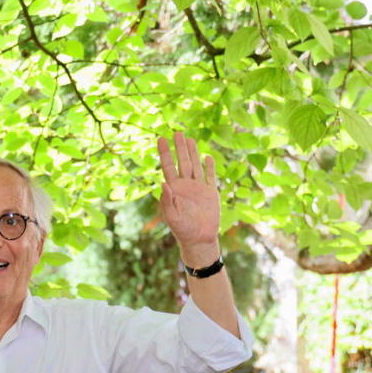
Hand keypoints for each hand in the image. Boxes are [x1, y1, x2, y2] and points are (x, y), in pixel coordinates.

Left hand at [157, 132, 219, 258]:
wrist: (200, 239)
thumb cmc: (183, 230)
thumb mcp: (172, 217)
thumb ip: (167, 200)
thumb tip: (163, 182)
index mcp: (174, 189)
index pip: (168, 166)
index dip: (165, 153)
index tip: (161, 139)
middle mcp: (185, 186)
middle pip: (182, 162)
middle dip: (179, 148)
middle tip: (176, 132)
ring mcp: (198, 188)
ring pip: (195, 166)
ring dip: (192, 152)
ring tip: (189, 139)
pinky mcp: (210, 193)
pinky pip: (209, 177)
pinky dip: (209, 167)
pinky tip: (207, 157)